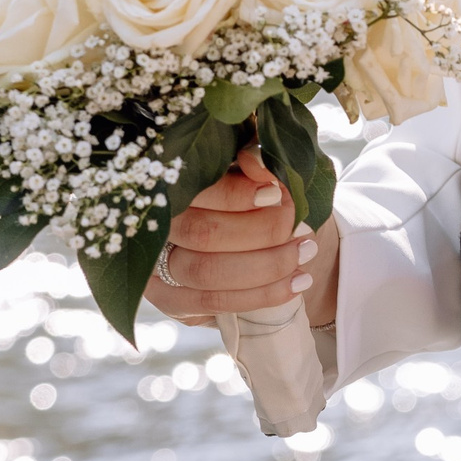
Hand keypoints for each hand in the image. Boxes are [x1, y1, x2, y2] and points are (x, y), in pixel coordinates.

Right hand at [141, 144, 338, 325]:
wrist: (256, 237)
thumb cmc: (252, 190)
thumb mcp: (252, 166)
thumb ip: (253, 157)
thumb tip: (255, 161)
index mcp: (168, 183)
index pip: (194, 191)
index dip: (235, 195)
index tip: (276, 194)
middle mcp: (154, 225)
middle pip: (203, 233)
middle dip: (262, 231)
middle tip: (302, 228)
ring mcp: (156, 267)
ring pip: (207, 272)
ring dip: (267, 265)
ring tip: (306, 252)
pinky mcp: (171, 299)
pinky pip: (214, 302)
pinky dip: (261, 294)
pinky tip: (296, 283)